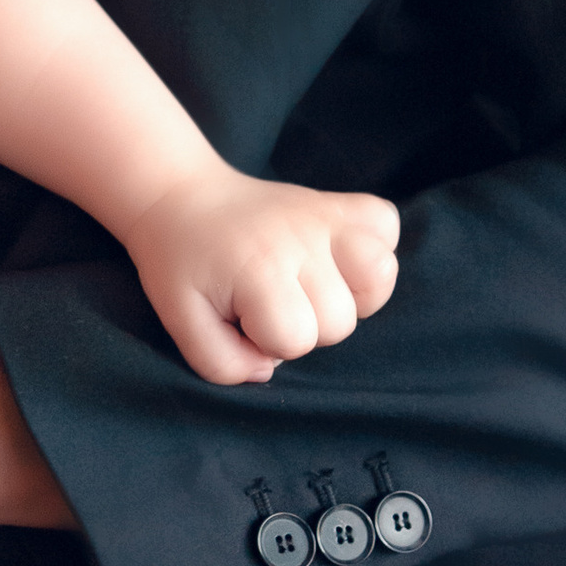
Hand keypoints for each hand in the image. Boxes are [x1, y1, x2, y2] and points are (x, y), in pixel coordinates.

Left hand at [124, 164, 399, 387]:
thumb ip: (221, 364)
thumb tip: (269, 368)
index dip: (266, 341)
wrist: (179, 197)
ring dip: (349, 294)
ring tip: (308, 286)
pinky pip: (386, 224)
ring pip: (379, 275)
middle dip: (303, 325)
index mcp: (259, 269)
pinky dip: (373, 246)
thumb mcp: (180, 321)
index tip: (240, 318)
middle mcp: (300, 239)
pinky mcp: (337, 202)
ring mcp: (324, 216)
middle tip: (266, 300)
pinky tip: (337, 258)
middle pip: (340, 320)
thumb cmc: (180, 263)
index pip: (296, 340)